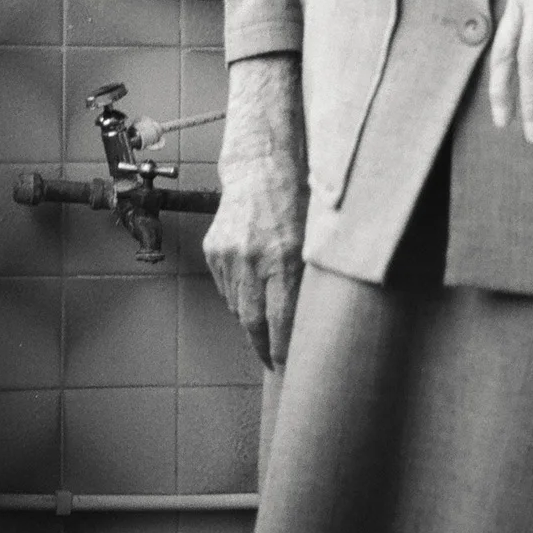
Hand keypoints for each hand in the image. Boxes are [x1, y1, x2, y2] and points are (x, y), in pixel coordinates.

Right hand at [203, 56, 308, 369]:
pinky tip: (252, 300)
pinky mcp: (214, 250)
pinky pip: (227, 288)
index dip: (284, 348)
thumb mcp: (317, 238)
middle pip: (253, 322)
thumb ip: (313, 277)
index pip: (281, 319)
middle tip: (274, 364)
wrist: (261, 166)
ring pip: (237, 307)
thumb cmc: (300, 199)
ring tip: (266, 336)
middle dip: (265, 348)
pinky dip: (239, 299)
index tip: (289, 366)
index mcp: (284, 257)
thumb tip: (317, 320)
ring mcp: (228, 255)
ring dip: (251, 324)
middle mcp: (252, 259)